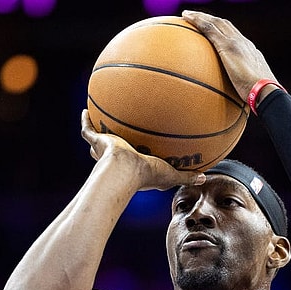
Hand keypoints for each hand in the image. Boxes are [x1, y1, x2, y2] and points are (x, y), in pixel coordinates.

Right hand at [80, 109, 204, 190]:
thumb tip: (205, 178)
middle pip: (114, 152)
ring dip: (98, 133)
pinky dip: (86, 120)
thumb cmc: (146, 175)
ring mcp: (105, 150)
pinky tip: (86, 110)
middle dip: (114, 145)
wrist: (124, 169)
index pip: (135, 163)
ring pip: (98, 141)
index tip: (144, 154)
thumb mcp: (171, 175)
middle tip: (118, 136)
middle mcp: (117, 159)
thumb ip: (187, 176)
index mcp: (133, 167)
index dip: (139, 160)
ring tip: (98, 120)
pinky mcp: (98, 142)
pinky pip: (88, 130)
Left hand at [182, 10, 278, 101]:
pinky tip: (186, 18)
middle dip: (211, 20)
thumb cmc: (260, 99)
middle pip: (225, 26)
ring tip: (187, 15)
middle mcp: (244, 43)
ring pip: (216, 23)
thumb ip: (240, 96)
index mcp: (251, 53)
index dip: (223, 32)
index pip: (235, 38)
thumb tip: (233, 108)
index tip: (213, 32)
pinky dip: (198, 21)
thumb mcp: (249, 95)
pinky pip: (209, 29)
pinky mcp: (228, 46)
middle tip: (197, 19)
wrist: (266, 92)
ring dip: (201, 17)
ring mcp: (236, 43)